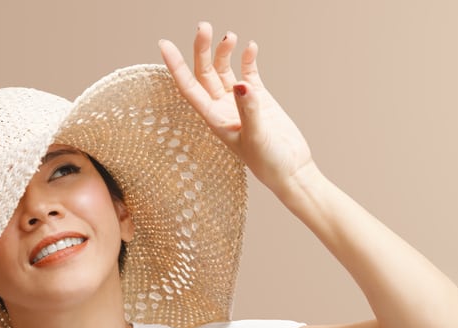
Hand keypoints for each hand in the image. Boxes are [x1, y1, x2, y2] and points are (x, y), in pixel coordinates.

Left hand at [158, 22, 314, 196]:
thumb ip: (249, 109)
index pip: (189, 88)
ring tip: (230, 36)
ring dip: (223, 52)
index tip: (165, 44)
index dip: (175, 67)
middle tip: (204, 27)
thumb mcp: (257, 137)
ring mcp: (240, 102)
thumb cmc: (270, 163)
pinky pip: (249, 73)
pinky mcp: (259, 99)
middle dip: (202, 50)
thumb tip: (241, 84)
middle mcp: (223, 108)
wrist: (292, 171)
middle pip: (204, 73)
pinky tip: (250, 47)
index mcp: (214, 119)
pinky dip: (248, 59)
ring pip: (223, 70)